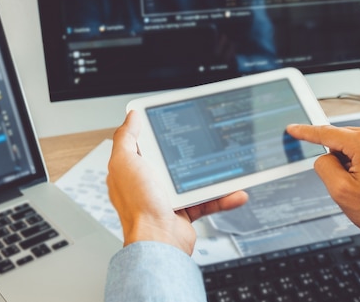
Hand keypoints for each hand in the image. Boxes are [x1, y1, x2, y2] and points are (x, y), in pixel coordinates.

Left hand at [106, 110, 247, 254]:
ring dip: (214, 175)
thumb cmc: (138, 206)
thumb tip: (132, 116)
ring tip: (228, 165)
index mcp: (133, 169)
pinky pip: (208, 200)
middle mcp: (150, 182)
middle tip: (207, 138)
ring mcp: (168, 197)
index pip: (146, 143)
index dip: (159, 130)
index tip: (176, 119)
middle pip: (174, 158)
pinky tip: (234, 191)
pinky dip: (223, 197)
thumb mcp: (125, 162)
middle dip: (192, 150)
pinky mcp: (186, 210)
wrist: (159, 242)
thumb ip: (126, 138)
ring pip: (195, 179)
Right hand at [286, 124, 359, 254]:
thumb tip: (324, 157)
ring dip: (356, 163)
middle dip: (341, 161)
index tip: (293, 129)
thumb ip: (324, 168)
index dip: (306, 133)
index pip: (326, 133)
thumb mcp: (343, 194)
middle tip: (352, 185)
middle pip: (344, 141)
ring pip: (359, 145)